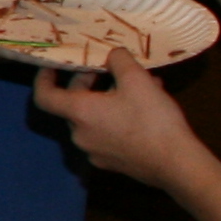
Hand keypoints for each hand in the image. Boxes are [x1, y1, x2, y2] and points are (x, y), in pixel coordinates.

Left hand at [34, 51, 211, 190]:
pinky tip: (146, 108)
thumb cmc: (152, 119)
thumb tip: (112, 55)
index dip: (44, 79)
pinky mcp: (112, 163)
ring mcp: (95, 152)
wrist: (176, 165)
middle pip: (73, 105)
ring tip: (137, 84)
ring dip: (109, 98)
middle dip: (88, 83)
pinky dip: (118, 117)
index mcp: (79, 113)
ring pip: (94, 118)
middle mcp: (80, 135)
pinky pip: (108, 134)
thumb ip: (119, 61)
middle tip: (108, 70)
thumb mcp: (137, 80)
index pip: (44, 97)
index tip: (52, 66)